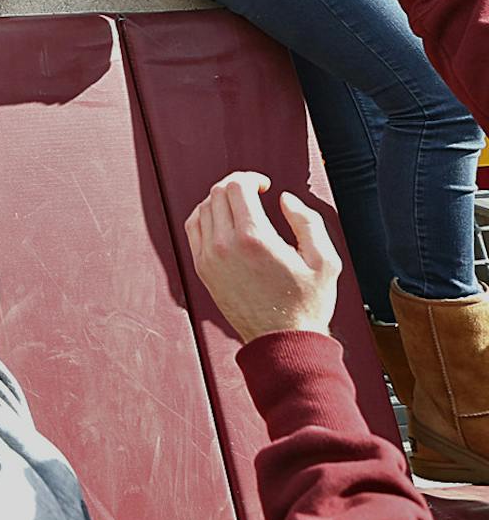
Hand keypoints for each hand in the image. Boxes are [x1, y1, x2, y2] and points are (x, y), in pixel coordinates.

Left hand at [185, 171, 339, 341]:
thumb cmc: (307, 304)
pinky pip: (194, 229)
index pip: (235, 187)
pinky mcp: (202, 269)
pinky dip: (205, 216)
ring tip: (242, 207)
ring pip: (203, 208)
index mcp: (253, 238)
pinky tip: (224, 221)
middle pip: (217, 193)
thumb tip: (283, 199)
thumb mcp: (325, 260)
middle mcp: (224, 245)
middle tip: (254, 192)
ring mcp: (209, 257)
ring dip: (220, 199)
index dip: (250, 177)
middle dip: (236, 185)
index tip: (264, 185)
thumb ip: (307, 221)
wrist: (282, 342)